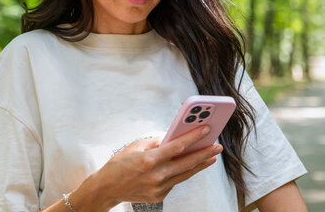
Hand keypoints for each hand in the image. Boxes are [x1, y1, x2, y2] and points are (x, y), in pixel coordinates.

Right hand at [96, 125, 221, 205]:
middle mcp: (156, 175)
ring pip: (185, 174)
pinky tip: (192, 165)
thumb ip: (157, 142)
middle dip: (205, 153)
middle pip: (187, 162)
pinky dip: (183, 172)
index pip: (177, 146)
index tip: (207, 129)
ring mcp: (159, 188)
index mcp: (149, 160)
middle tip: (217, 146)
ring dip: (200, 164)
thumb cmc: (120, 164)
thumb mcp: (136, 146)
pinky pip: (175, 181)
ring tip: (212, 156)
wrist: (107, 188)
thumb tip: (174, 138)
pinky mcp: (159, 196)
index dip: (194, 137)